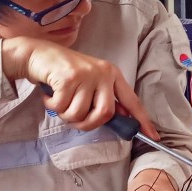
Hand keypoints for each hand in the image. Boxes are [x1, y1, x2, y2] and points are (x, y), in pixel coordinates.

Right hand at [1, 38, 157, 137]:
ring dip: (66, 115)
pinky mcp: (68, 77)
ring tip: (59, 102)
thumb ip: (104, 98)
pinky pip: (62, 107)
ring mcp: (86, 74)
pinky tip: (50, 95)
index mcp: (112, 74)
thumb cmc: (64, 73)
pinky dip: (52, 106)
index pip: (131, 101)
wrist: (38, 54)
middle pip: (104, 114)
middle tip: (74, 118)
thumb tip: (120, 120)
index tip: (153, 137)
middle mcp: (102, 73)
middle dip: (87, 123)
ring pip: (80, 113)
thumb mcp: (90, 82)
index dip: (142, 120)